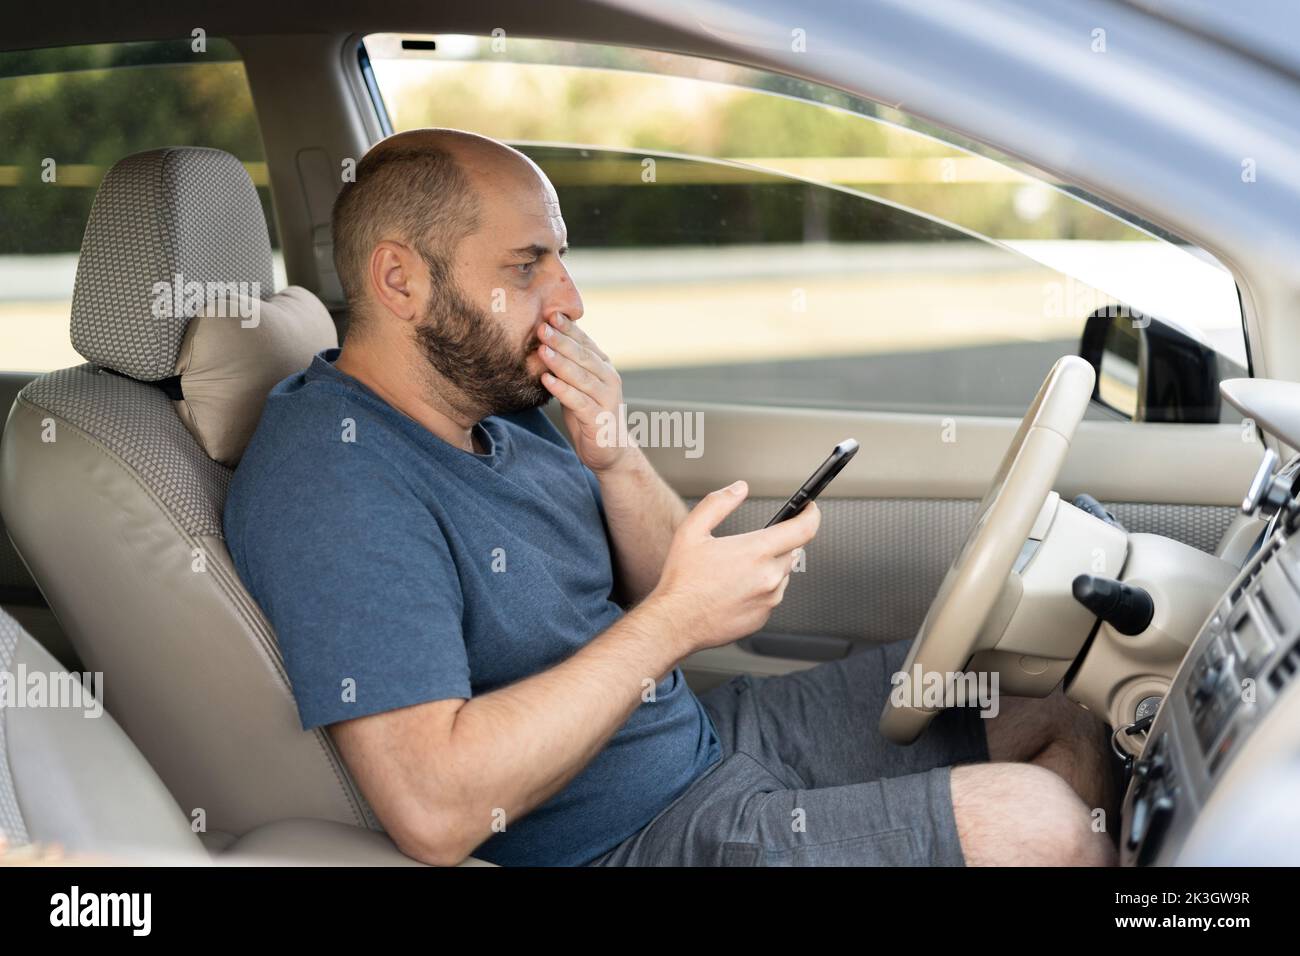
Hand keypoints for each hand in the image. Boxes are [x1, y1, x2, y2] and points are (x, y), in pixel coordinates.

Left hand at [537, 312, 628, 474]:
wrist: (609, 450)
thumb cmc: (589, 414)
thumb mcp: (578, 385)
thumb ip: (568, 366)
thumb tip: (543, 341)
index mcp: (603, 367)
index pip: (585, 342)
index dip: (568, 328)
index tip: (549, 313)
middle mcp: (609, 378)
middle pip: (583, 356)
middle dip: (561, 340)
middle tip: (542, 326)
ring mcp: (606, 398)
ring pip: (581, 376)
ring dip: (560, 362)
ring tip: (542, 349)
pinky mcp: (599, 418)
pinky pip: (578, 400)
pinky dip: (562, 389)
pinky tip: (546, 380)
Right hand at [645, 480, 820, 655]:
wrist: (674, 623)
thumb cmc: (682, 581)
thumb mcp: (692, 531)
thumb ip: (718, 503)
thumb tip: (739, 488)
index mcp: (755, 552)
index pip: (804, 529)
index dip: (811, 515)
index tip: (809, 509)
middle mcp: (768, 577)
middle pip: (792, 550)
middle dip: (777, 543)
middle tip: (750, 545)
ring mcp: (768, 600)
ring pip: (781, 574)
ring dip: (767, 567)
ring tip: (735, 571)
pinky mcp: (763, 617)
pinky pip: (771, 596)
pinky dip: (760, 589)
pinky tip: (734, 589)